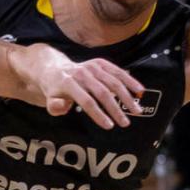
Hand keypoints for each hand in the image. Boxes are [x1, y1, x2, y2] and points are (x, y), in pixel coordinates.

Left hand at [13, 45, 144, 129]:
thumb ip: (54, 106)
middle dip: (115, 109)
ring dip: (127, 97)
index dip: (98, 114)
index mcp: (69, 83)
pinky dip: (130, 81)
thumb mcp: (49, 100)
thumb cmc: (54, 91)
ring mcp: (92, 66)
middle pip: (102, 92)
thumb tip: (61, 107)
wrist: (56, 69)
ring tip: (137, 111)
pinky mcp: (100, 63)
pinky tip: (140, 92)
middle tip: (125, 123)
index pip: (86, 101)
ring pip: (114, 81)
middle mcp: (82, 73)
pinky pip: (118, 71)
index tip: (109, 126)